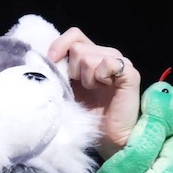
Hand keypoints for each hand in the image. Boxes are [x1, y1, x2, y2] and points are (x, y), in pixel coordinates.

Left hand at [48, 27, 140, 158]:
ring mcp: (120, 62)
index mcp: (91, 56)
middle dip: (73, 70)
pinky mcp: (130, 73)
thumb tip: (43, 59)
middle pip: (78, 48)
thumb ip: (60, 71)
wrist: (109, 138)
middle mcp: (106, 54)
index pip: (74, 35)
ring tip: (94, 91)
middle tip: (82, 88)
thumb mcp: (67, 90)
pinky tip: (106, 87)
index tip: (51, 62)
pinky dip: (101, 77)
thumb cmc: (87, 115)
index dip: (60, 45)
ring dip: (86, 78)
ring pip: (88, 57)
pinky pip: (108, 63)